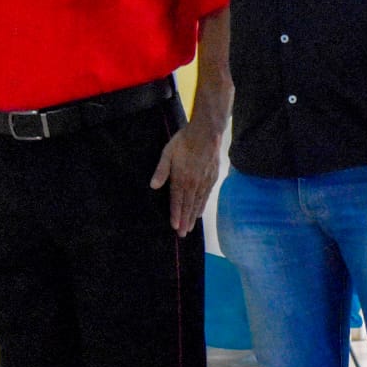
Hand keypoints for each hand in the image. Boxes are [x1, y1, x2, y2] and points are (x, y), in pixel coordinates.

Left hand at [149, 121, 220, 236]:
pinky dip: (203, 205)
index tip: (175, 227)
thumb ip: (161, 170)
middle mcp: (194, 183)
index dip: (176, 214)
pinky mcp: (212, 177)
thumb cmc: (184, 141)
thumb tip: (153, 186)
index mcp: (182, 178)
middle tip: (183, 234)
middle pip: (188, 205)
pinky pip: (207, 195)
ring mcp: (204, 181)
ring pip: (198, 202)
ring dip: (193, 216)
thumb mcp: (167, 153)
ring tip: (191, 227)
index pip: (177, 200)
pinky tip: (200, 211)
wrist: (207, 132)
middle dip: (185, 221)